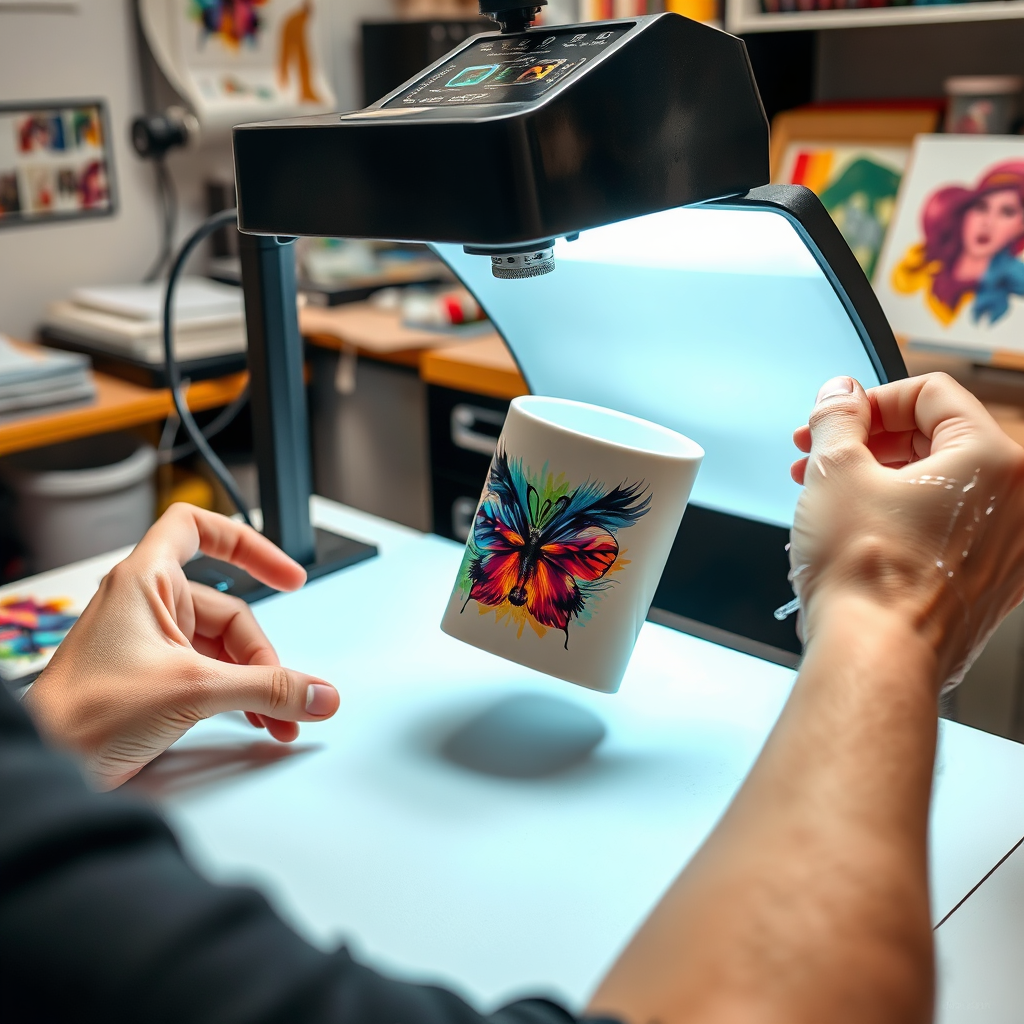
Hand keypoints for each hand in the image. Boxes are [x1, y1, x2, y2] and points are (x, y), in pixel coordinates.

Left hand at [23, 503, 339, 789]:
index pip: (198, 529)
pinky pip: (209, 673)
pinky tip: (255, 719)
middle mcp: (147, 605)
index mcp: (146, 581)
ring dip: (255, 683)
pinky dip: (236, 694)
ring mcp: (150, 642)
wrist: (45, 764)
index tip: (286, 574)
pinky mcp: (152, 677)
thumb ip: (267, 689)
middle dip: (263, 657)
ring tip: (277, 717)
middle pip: (230, 611)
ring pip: (223, 649)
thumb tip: (318, 691)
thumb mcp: (194, 691)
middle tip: (284, 694)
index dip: (247, 544)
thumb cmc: (85, 714)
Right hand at [790, 372, 1023, 688]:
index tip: (835, 419)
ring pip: (939, 486)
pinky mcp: (989, 584)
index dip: (869, 401)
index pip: (930, 394)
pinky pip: (946, 529)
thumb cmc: (866, 576)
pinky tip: (856, 532)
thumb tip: (840, 395)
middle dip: (869, 443)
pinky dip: (903, 520)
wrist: (875, 657)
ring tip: (828, 496)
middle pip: (937, 439)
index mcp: (995, 459)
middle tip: (820, 456)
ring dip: (879, 480)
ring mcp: (1007, 548)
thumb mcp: (835, 471)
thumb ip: (838, 417)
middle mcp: (1016, 501)